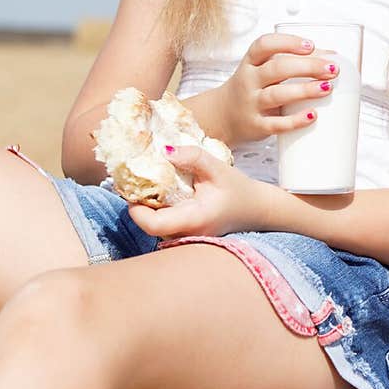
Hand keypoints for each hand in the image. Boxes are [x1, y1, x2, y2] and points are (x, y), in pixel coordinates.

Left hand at [126, 145, 270, 239]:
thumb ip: (194, 157)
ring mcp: (186, 237)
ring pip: (155, 227)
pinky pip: (164, 226)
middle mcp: (187, 234)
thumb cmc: (240, 190)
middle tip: (131, 182)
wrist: (257, 210)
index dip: (135, 209)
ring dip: (146, 208)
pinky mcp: (186, 235)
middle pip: (149, 227)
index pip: (152, 225)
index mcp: (194, 219)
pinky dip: (157, 211)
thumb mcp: (219, 168)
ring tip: (144, 185)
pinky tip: (160, 194)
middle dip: (138, 205)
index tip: (131, 188)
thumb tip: (166, 151)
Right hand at [211, 31, 339, 146]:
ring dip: (304, 90)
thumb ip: (292, 61)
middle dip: (307, 67)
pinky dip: (295, 121)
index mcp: (251, 62)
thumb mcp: (264, 70)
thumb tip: (332, 56)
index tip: (310, 45)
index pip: (264, 45)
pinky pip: (276, 124)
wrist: (223, 116)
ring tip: (327, 88)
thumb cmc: (252, 88)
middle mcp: (249, 80)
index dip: (288, 43)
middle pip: (277, 69)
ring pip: (277, 95)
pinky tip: (312, 115)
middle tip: (332, 69)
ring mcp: (251, 103)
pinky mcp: (256, 125)